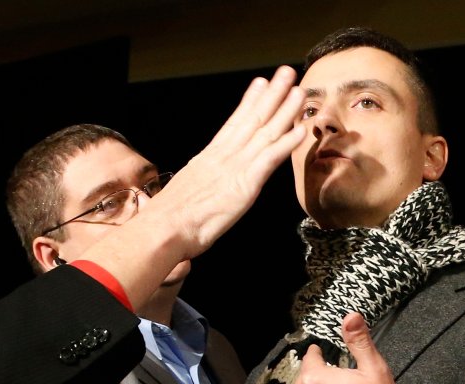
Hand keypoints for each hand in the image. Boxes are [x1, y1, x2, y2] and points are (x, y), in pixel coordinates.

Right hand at [80, 66, 307, 310]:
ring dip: (285, 110)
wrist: (163, 229)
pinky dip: (286, 143)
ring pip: (265, 133)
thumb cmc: (169, 222)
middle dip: (272, 95)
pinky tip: (300, 129)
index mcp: (209, 158)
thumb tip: (200, 191)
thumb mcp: (188, 195)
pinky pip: (270, 159)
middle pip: (252, 119)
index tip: (261, 84)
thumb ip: (201, 187)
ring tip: (300, 90)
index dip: (250, 102)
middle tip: (287, 73)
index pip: (234, 124)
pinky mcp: (244, 184)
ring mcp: (235, 168)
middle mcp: (223, 156)